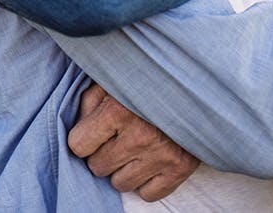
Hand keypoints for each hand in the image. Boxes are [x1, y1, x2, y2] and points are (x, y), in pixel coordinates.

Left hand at [69, 83, 199, 201]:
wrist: (194, 84)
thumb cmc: (147, 78)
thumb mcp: (112, 78)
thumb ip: (90, 102)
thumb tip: (78, 127)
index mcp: (118, 110)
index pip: (78, 145)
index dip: (84, 137)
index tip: (94, 129)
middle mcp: (140, 136)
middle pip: (98, 167)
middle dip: (102, 153)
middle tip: (116, 136)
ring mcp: (162, 155)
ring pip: (120, 184)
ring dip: (123, 168)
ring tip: (133, 146)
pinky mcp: (180, 169)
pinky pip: (148, 195)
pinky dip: (146, 181)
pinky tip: (149, 159)